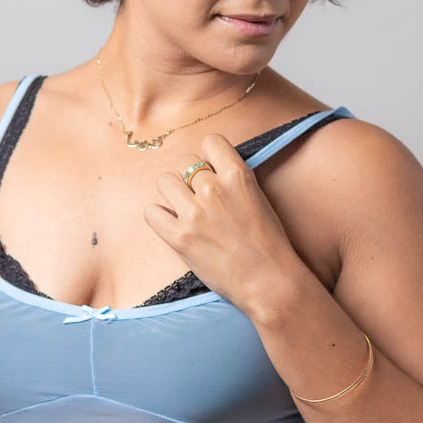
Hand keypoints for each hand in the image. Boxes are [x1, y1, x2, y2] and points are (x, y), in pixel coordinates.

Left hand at [143, 133, 301, 314]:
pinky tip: (172, 225)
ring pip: (165, 181)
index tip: (212, 172)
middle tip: (199, 198)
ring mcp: (195, 213)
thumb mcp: (258, 198)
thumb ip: (234, 181)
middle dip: (189, 177)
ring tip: (184, 210)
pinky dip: (159, 218)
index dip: (209, 157)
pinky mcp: (180, 237)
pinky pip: (151, 212)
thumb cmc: (269, 244)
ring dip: (172, 194)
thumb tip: (210, 171)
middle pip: (184, 161)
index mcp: (238, 175)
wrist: (270, 282)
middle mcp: (214, 189)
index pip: (211, 141)